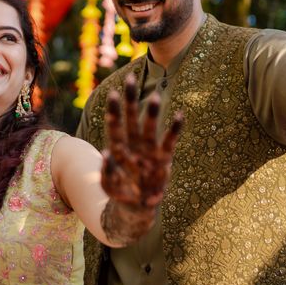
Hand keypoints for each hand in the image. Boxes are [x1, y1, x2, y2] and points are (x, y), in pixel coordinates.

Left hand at [100, 74, 182, 210]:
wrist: (136, 207)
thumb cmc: (120, 192)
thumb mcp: (108, 185)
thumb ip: (107, 172)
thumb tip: (105, 154)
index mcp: (118, 149)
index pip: (115, 126)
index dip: (114, 111)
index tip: (113, 94)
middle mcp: (133, 145)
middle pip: (130, 119)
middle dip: (130, 100)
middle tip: (130, 78)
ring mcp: (148, 151)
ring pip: (149, 128)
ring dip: (152, 113)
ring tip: (156, 95)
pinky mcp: (163, 160)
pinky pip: (169, 142)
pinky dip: (174, 129)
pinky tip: (180, 114)